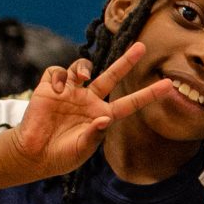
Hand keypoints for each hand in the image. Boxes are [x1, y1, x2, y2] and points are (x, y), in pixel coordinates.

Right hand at [8, 43, 179, 178]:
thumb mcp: (82, 149)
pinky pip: (57, 72)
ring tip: (82, 76)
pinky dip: (59, 76)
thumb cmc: (62, 156)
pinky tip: (56, 89)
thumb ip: (94, 135)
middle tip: (142, 47)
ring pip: (81, 67)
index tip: (169, 85)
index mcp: (103, 115)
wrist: (34, 155)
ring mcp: (70, 93)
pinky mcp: (49, 89)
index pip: (130, 103)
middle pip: (111, 75)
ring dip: (82, 66)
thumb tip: (105, 118)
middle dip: (126, 61)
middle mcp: (89, 100)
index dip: (149, 94)